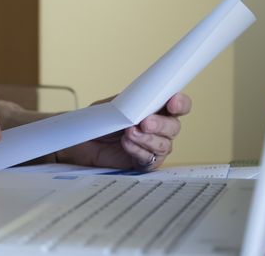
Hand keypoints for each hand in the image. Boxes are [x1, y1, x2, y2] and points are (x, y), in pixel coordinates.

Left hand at [58, 93, 191, 170]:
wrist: (84, 140)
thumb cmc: (101, 121)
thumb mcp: (114, 106)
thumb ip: (131, 103)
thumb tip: (142, 103)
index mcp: (157, 110)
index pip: (179, 106)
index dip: (180, 103)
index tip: (172, 102)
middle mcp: (160, 129)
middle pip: (174, 127)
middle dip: (161, 124)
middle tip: (145, 122)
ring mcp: (153, 147)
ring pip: (164, 145)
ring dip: (147, 138)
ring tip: (130, 132)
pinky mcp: (144, 163)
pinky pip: (148, 159)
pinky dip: (137, 150)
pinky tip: (127, 143)